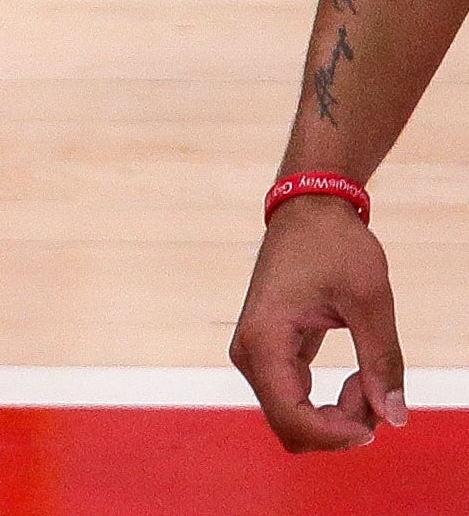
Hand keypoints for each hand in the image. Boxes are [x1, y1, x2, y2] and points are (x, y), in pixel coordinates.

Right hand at [238, 197, 413, 451]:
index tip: (380, 422)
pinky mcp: (269, 352)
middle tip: (379, 392)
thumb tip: (395, 418)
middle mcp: (249, 352)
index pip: (291, 418)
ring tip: (372, 379)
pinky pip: (296, 400)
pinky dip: (332, 404)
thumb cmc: (335, 245)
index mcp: (264, 339)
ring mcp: (255, 353)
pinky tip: (358, 378)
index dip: (337, 436)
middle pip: (291, 426)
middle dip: (341, 425)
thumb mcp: (371, 301)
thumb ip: (382, 363)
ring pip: (295, 417)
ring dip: (340, 414)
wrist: (308, 209)